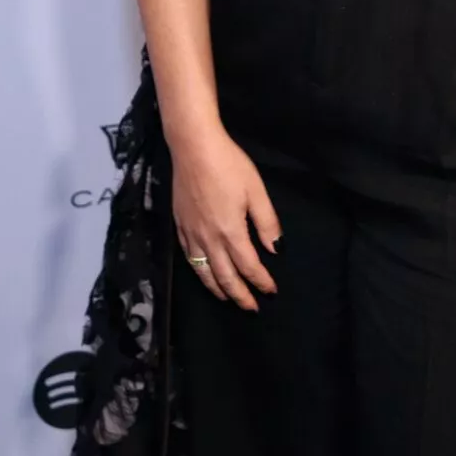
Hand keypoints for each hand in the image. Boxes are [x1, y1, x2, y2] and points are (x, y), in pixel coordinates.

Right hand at [169, 121, 280, 309]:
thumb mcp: (256, 191)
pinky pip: (189, 257)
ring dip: (217, 289)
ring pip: (204, 272)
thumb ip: (267, 223)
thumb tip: (275, 250)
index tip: (271, 291)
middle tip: (251, 308)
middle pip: (225, 277)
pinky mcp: (179, 225)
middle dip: (240, 295)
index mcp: (231, 231)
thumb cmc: (228, 165)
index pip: (249, 266)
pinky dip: (199, 272)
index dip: (261, 281)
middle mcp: (209, 239)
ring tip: (228, 299)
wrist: (192, 147)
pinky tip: (204, 273)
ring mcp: (191, 233)